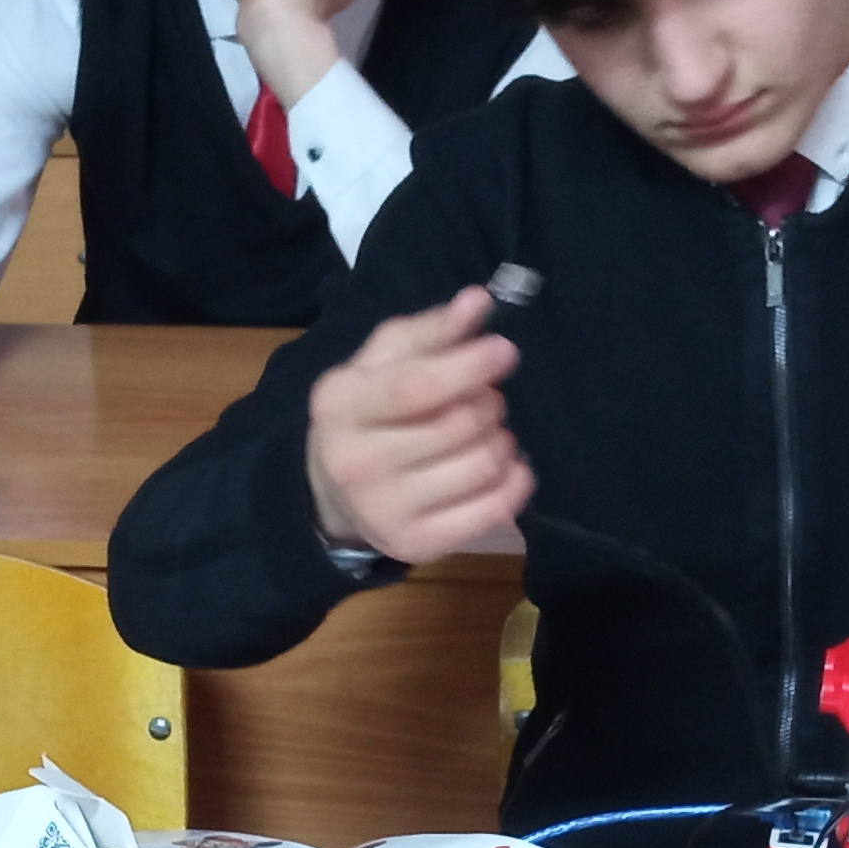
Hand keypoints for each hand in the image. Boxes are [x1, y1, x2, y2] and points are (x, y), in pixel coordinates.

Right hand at [303, 283, 528, 563]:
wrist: (333, 494)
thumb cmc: (368, 413)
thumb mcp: (382, 361)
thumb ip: (431, 330)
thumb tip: (478, 302)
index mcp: (340, 405)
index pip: (416, 386)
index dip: (468, 366)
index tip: (505, 351)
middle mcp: (356, 462)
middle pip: (458, 425)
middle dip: (488, 403)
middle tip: (487, 398)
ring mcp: (385, 511)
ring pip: (481, 466)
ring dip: (501, 441)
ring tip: (489, 432)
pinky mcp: (416, 545)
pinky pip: (492, 511)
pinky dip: (516, 483)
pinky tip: (508, 465)